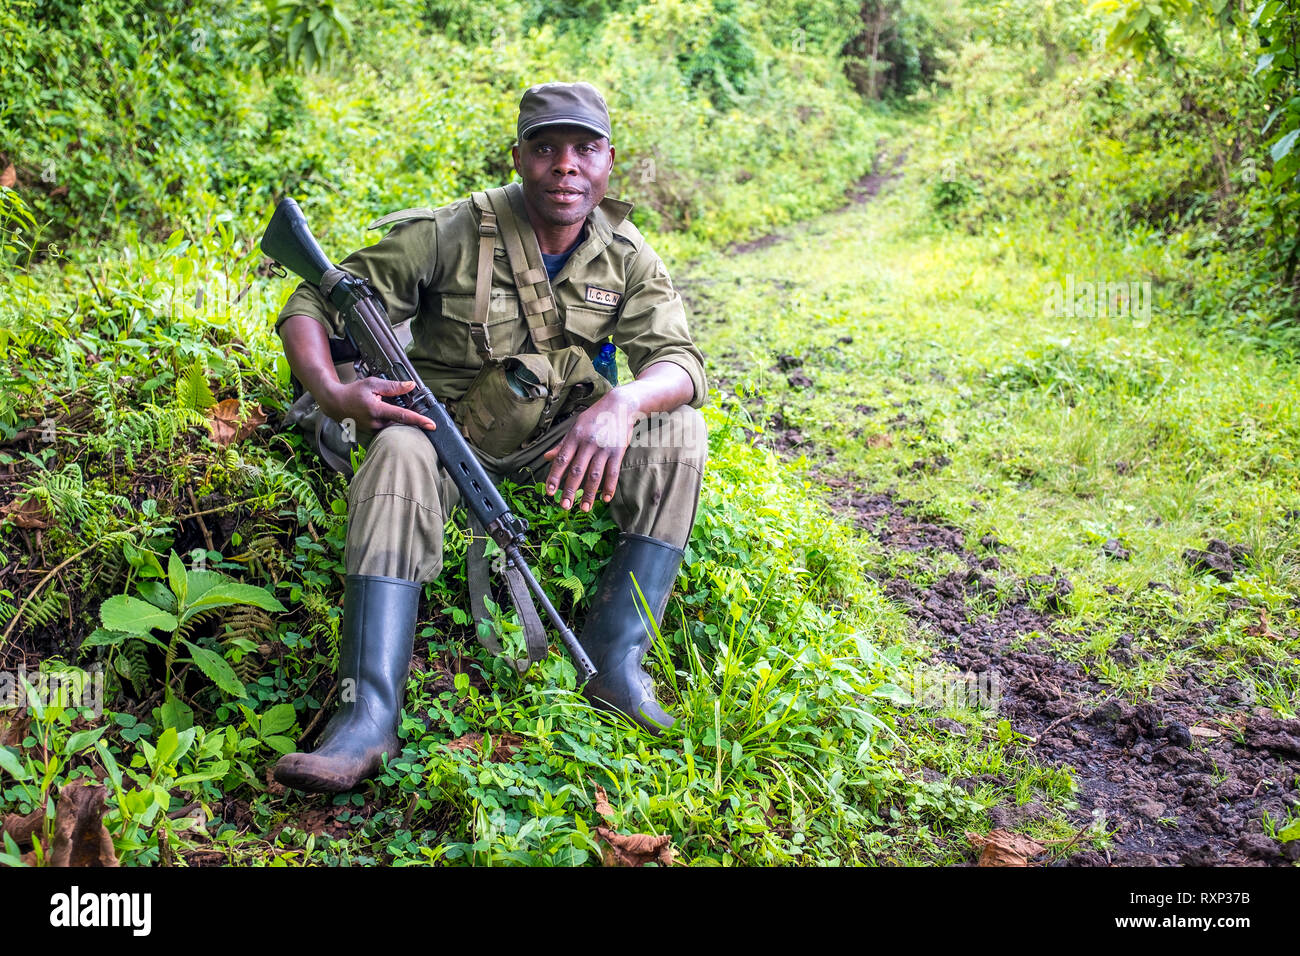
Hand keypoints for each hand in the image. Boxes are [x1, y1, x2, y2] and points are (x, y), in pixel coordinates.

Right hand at [322, 377, 435, 431]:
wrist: (335, 404)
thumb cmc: (352, 393)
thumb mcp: (372, 384)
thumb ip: (393, 386)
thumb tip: (410, 385)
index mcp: (377, 410)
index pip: (403, 416)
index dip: (419, 420)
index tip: (432, 425)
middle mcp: (376, 424)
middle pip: (401, 422)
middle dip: (407, 417)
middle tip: (400, 408)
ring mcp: (373, 431)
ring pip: (394, 426)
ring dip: (397, 419)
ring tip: (383, 408)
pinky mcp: (371, 435)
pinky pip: (387, 429)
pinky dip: (390, 422)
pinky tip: (382, 414)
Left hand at [542, 390, 641, 511]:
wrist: (620, 405)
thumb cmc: (594, 417)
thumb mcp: (575, 427)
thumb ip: (562, 444)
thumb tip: (546, 457)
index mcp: (574, 437)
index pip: (562, 460)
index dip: (554, 477)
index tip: (549, 492)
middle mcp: (587, 443)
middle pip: (577, 470)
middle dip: (570, 490)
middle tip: (564, 506)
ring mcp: (603, 448)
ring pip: (595, 474)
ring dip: (589, 493)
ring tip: (584, 508)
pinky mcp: (618, 451)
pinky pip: (613, 472)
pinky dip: (609, 486)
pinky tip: (606, 499)